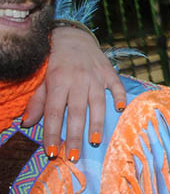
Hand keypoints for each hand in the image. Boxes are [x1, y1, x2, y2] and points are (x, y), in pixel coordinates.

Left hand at [23, 26, 126, 159]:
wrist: (72, 36)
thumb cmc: (55, 62)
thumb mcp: (42, 80)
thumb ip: (36, 102)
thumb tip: (26, 124)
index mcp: (57, 82)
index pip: (54, 113)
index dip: (53, 134)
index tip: (53, 153)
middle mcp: (77, 81)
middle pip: (76, 113)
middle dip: (75, 136)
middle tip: (74, 157)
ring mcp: (95, 77)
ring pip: (97, 103)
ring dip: (96, 124)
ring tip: (95, 142)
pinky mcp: (109, 72)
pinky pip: (116, 86)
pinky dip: (119, 97)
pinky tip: (120, 109)